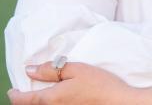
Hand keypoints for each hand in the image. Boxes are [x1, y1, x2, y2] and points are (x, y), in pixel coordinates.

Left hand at [6, 61, 151, 104]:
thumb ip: (52, 70)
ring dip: (40, 102)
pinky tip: (58, 98)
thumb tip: (30, 70)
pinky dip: (51, 104)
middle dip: (26, 100)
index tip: (12, 90)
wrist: (118, 103)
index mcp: (52, 98)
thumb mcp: (76, 69)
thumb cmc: (100, 84)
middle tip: (26, 91)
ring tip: (44, 93)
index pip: (24, 100)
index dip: (15, 95)